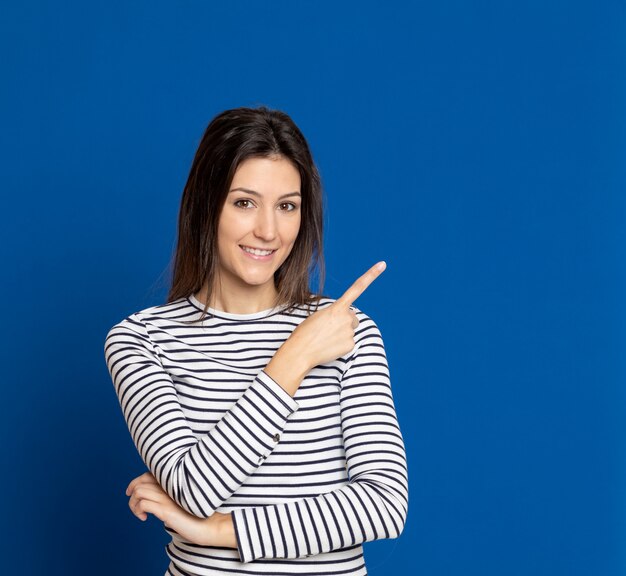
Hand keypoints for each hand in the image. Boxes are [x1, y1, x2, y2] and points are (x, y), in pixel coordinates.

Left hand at [126, 472, 235, 547]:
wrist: (209, 525)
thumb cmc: (196, 515)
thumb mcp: (180, 501)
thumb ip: (168, 496)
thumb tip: (152, 500)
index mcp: (172, 483)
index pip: (147, 474)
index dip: (135, 481)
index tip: (130, 492)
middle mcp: (169, 487)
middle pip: (140, 482)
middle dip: (131, 493)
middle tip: (132, 505)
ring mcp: (167, 498)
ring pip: (139, 492)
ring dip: (133, 504)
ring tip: (139, 514)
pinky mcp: (166, 510)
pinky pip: (143, 504)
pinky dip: (138, 511)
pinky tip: (144, 518)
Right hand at [266, 261, 385, 391]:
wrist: (300, 352)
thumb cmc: (305, 332)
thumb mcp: (318, 316)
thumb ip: (334, 313)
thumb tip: (346, 321)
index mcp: (337, 307)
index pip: (357, 288)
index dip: (371, 276)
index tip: (383, 265)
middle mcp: (347, 318)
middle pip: (351, 317)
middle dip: (343, 322)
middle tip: (327, 329)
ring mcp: (349, 331)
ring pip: (350, 330)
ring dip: (341, 333)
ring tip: (326, 338)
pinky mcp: (350, 345)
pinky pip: (348, 342)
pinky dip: (340, 345)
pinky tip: (329, 346)